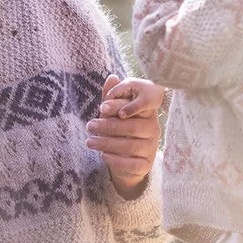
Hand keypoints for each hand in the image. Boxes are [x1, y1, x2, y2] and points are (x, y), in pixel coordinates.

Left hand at [86, 74, 162, 194]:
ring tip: (89, 141)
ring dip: (107, 143)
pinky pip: (131, 163)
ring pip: (130, 146)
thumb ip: (112, 99)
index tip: (100, 108)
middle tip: (90, 125)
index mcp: (147, 113)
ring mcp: (151, 148)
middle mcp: (153, 129)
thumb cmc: (119, 133)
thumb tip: (112, 77)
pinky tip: (102, 156)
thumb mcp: (114, 115)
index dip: (119, 107)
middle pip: (132, 127)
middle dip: (108, 126)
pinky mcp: (146, 165)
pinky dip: (116, 159)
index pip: (136, 108)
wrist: (127, 162)